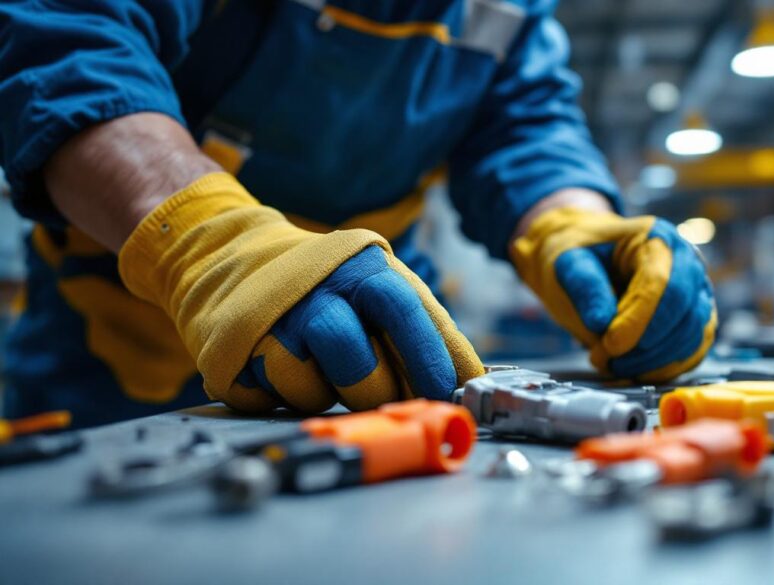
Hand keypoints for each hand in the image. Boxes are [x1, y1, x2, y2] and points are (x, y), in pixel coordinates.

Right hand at [119, 172, 482, 412]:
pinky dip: (297, 397)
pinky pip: (279, 396)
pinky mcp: (238, 349)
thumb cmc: (330, 286)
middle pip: (360, 361)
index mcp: (363, 268)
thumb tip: (471, 380)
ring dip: (335, 395)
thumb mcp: (382, 289)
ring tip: (335, 375)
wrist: (235, 262)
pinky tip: (295, 372)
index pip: (406, 309)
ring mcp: (274, 320)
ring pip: (317, 386)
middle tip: (391, 398)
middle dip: (381, 392)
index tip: (449, 395)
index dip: (430, 356)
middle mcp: (318, 289)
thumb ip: (427, 330)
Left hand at [511, 208, 715, 381]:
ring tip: (611, 363)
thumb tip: (602, 323)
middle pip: (684, 311)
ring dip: (653, 361)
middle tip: (601, 357)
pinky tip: (632, 370)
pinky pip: (693, 349)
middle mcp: (686, 261)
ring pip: (693, 334)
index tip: (608, 345)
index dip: (637, 320)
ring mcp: (696, 290)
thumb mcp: (568, 262)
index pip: (659, 282)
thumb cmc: (579, 256)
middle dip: (643, 345)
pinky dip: (665, 368)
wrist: (587, 256)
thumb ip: (585, 288)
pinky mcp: (696, 317)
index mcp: (655, 238)